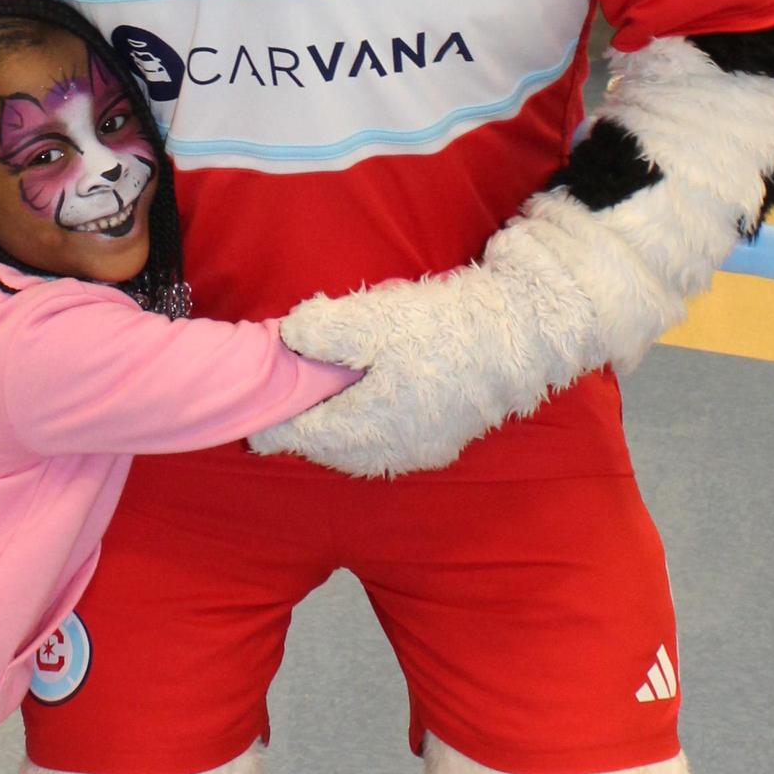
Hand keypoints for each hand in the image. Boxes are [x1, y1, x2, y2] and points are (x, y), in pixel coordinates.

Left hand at [253, 200, 628, 477]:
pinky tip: (367, 413)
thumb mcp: (374, 319)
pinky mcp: (446, 438)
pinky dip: (369, 435)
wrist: (521, 335)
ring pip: (365, 453)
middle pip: (336, 451)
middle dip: (308, 438)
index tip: (253, 432)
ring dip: (339, 439)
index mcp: (370, 426)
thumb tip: (289, 337)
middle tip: (282, 425)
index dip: (278, 431)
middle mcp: (395, 450)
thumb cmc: (444, 327)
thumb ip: (324, 330)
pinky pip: (392, 447)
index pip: (308, 436)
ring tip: (321, 418)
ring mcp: (424, 449)